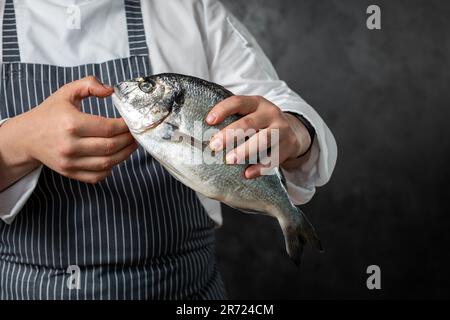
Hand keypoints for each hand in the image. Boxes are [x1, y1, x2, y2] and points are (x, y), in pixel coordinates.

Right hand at [11, 76, 136, 184]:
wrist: (26, 137)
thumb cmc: (50, 113)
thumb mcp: (66, 92)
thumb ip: (89, 84)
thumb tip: (111, 90)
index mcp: (71, 123)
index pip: (108, 127)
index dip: (125, 126)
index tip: (131, 121)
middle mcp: (70, 145)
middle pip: (111, 146)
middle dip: (129, 140)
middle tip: (136, 134)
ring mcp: (69, 161)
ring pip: (107, 163)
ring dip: (125, 155)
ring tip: (131, 145)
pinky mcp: (70, 172)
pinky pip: (97, 176)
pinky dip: (110, 168)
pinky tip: (115, 157)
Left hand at [206, 96, 310, 178]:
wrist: (292, 132)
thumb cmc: (260, 125)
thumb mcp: (250, 115)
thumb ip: (232, 120)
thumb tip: (200, 137)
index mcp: (257, 103)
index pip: (238, 102)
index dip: (223, 110)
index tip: (209, 121)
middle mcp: (270, 113)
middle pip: (249, 123)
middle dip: (230, 134)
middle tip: (214, 146)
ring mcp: (281, 130)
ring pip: (263, 139)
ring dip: (245, 150)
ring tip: (229, 160)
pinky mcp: (288, 147)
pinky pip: (274, 159)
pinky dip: (260, 168)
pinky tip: (247, 174)